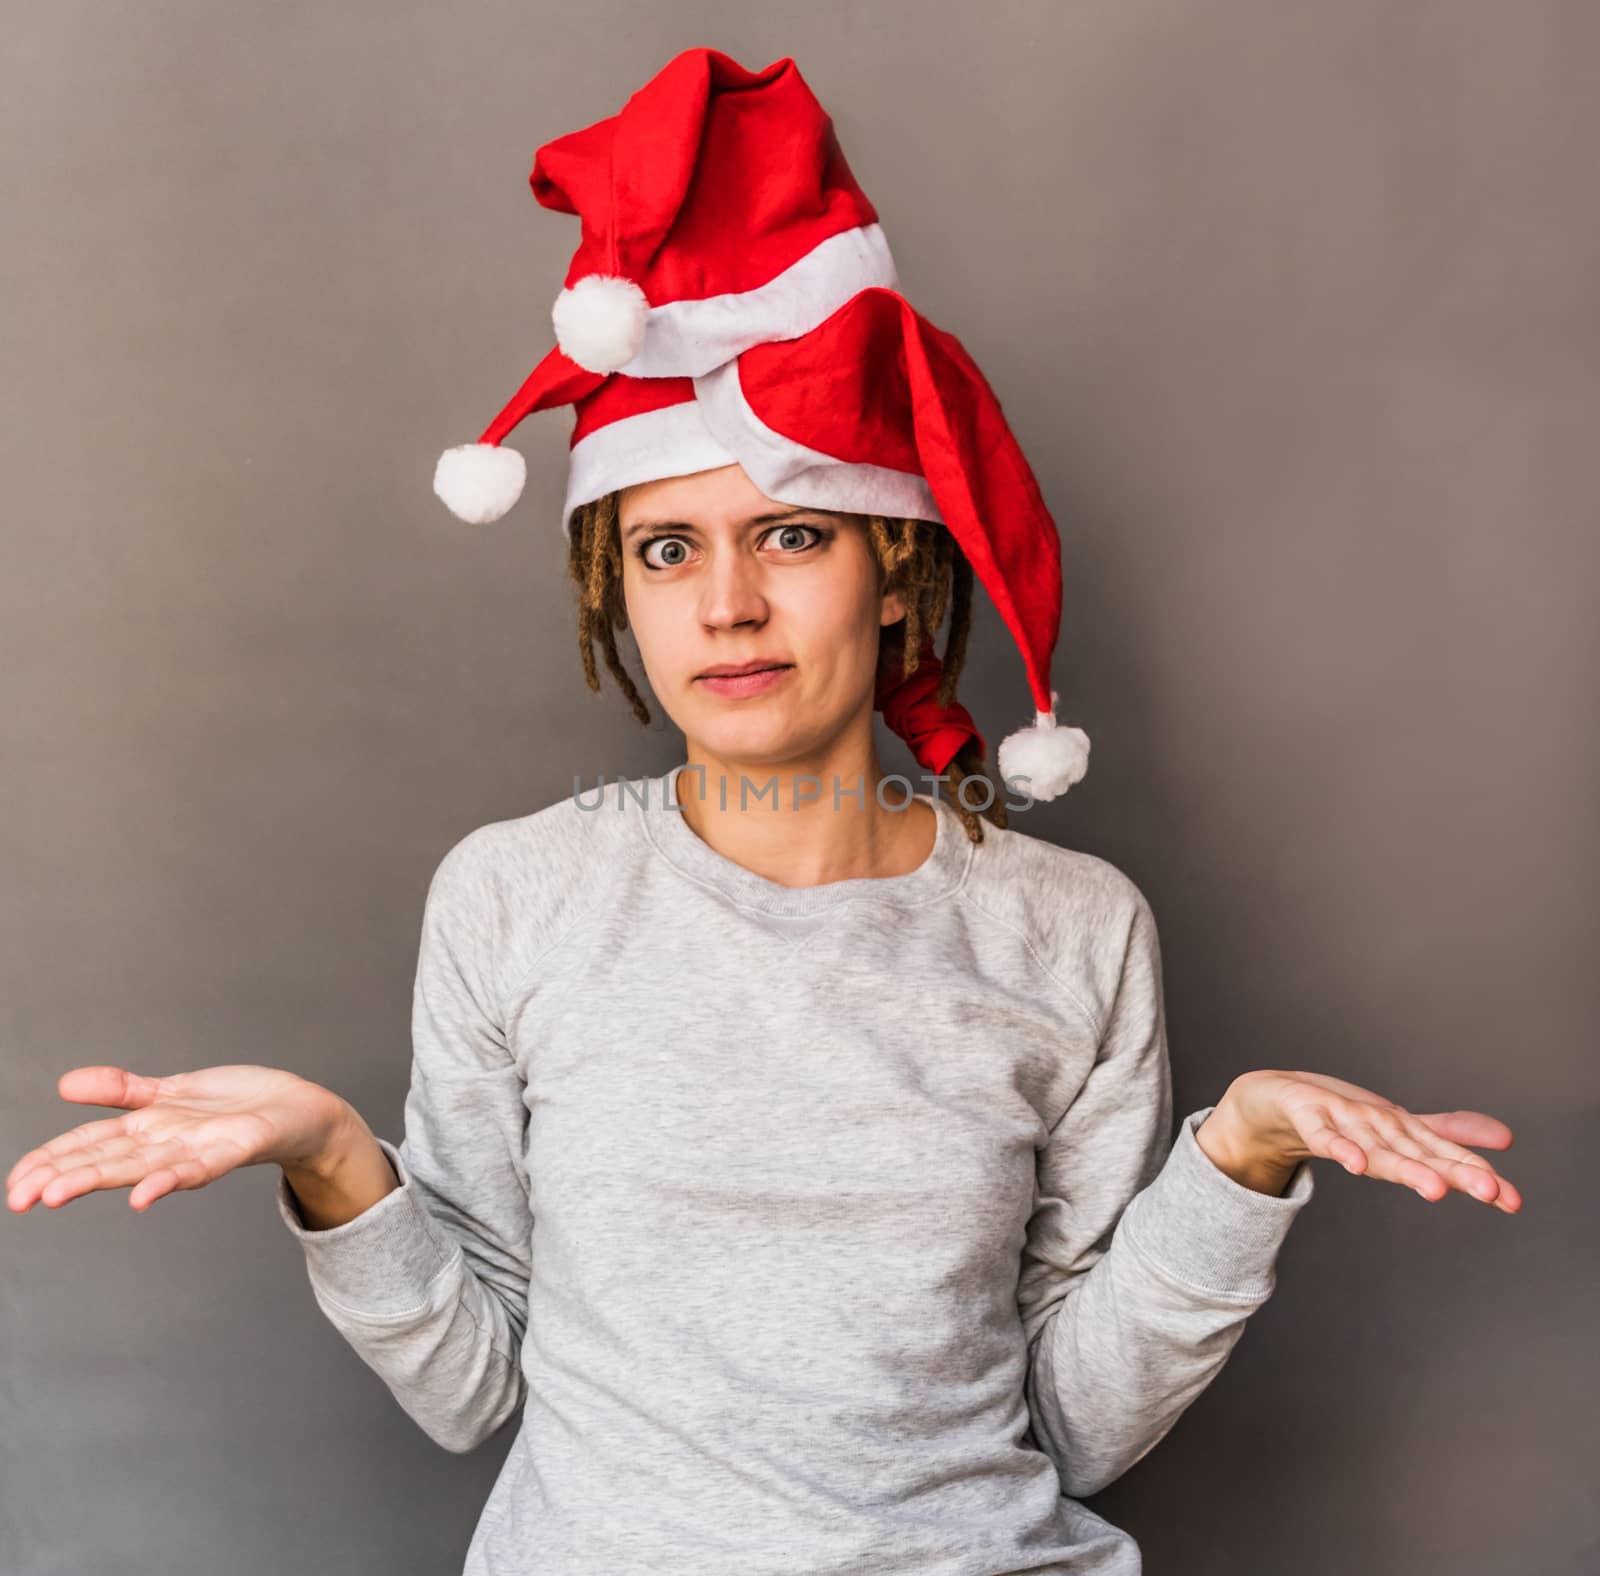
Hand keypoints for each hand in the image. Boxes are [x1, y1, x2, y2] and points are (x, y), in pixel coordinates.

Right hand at [6, 1064, 352, 1213]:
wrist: (297, 1110)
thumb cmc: (235, 1105)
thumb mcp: (170, 1091)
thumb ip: (122, 1090)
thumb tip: (66, 1083)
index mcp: (147, 1130)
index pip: (87, 1146)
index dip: (49, 1161)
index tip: (13, 1183)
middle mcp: (165, 1147)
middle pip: (105, 1161)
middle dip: (60, 1178)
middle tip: (19, 1198)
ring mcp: (196, 1151)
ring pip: (140, 1168)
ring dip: (98, 1181)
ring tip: (56, 1194)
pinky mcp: (231, 1149)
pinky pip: (196, 1169)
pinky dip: (168, 1182)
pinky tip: (142, 1196)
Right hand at [1205, 1069, 1522, 1211]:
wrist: (1273, 1098)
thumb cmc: (1338, 1115)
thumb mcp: (1395, 1132)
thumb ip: (1445, 1137)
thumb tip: (1506, 1140)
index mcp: (1398, 1131)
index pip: (1442, 1154)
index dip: (1475, 1174)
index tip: (1510, 1199)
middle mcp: (1377, 1123)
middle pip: (1418, 1152)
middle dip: (1453, 1171)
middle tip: (1489, 1190)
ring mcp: (1343, 1118)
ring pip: (1377, 1146)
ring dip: (1405, 1166)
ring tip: (1435, 1188)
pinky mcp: (1308, 1114)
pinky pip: (1325, 1136)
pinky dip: (1341, 1148)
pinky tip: (1356, 1164)